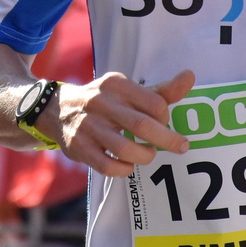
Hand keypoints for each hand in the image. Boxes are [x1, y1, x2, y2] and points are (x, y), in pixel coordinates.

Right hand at [54, 69, 194, 176]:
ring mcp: (88, 126)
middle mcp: (100, 102)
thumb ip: (160, 90)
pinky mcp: (79, 147)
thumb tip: (189, 77)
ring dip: (145, 156)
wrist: (56, 110)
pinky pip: (107, 166)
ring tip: (149, 154)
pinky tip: (129, 165)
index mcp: (116, 84)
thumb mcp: (128, 90)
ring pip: (125, 149)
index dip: (166, 117)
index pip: (154, 103)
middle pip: (142, 126)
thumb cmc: (104, 101)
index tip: (166, 122)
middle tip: (181, 146)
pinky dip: (124, 169)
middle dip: (168, 140)